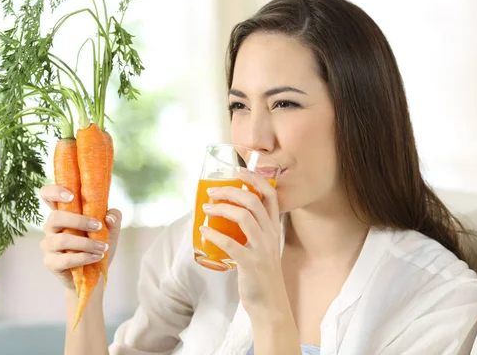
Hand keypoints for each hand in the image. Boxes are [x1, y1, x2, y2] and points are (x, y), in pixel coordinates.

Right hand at [39, 184, 121, 290]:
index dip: (54, 191)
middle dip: (79, 221)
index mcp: (63, 213)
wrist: (95, 275)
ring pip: (62, 239)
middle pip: (55, 217)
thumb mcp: (111, 229)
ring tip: (102, 248)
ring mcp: (49, 245)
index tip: (71, 196)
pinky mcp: (51, 262)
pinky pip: (65, 259)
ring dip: (86, 243)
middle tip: (98, 226)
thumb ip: (114, 217)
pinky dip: (84, 257)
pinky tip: (97, 257)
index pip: (47, 195)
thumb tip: (109, 217)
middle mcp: (51, 227)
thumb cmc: (98, 245)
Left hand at [200, 169, 288, 317]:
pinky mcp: (251, 264)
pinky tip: (203, 230)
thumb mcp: (263, 246)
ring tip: (206, 208)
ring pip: (244, 217)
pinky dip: (214, 234)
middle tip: (212, 192)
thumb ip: (253, 229)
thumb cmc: (261, 273)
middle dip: (230, 191)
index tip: (238, 171)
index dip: (254, 179)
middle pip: (253, 201)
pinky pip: (231, 244)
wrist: (270, 305)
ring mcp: (262, 249)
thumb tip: (226, 212)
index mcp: (273, 228)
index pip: (271, 194)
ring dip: (221, 209)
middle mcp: (270, 234)